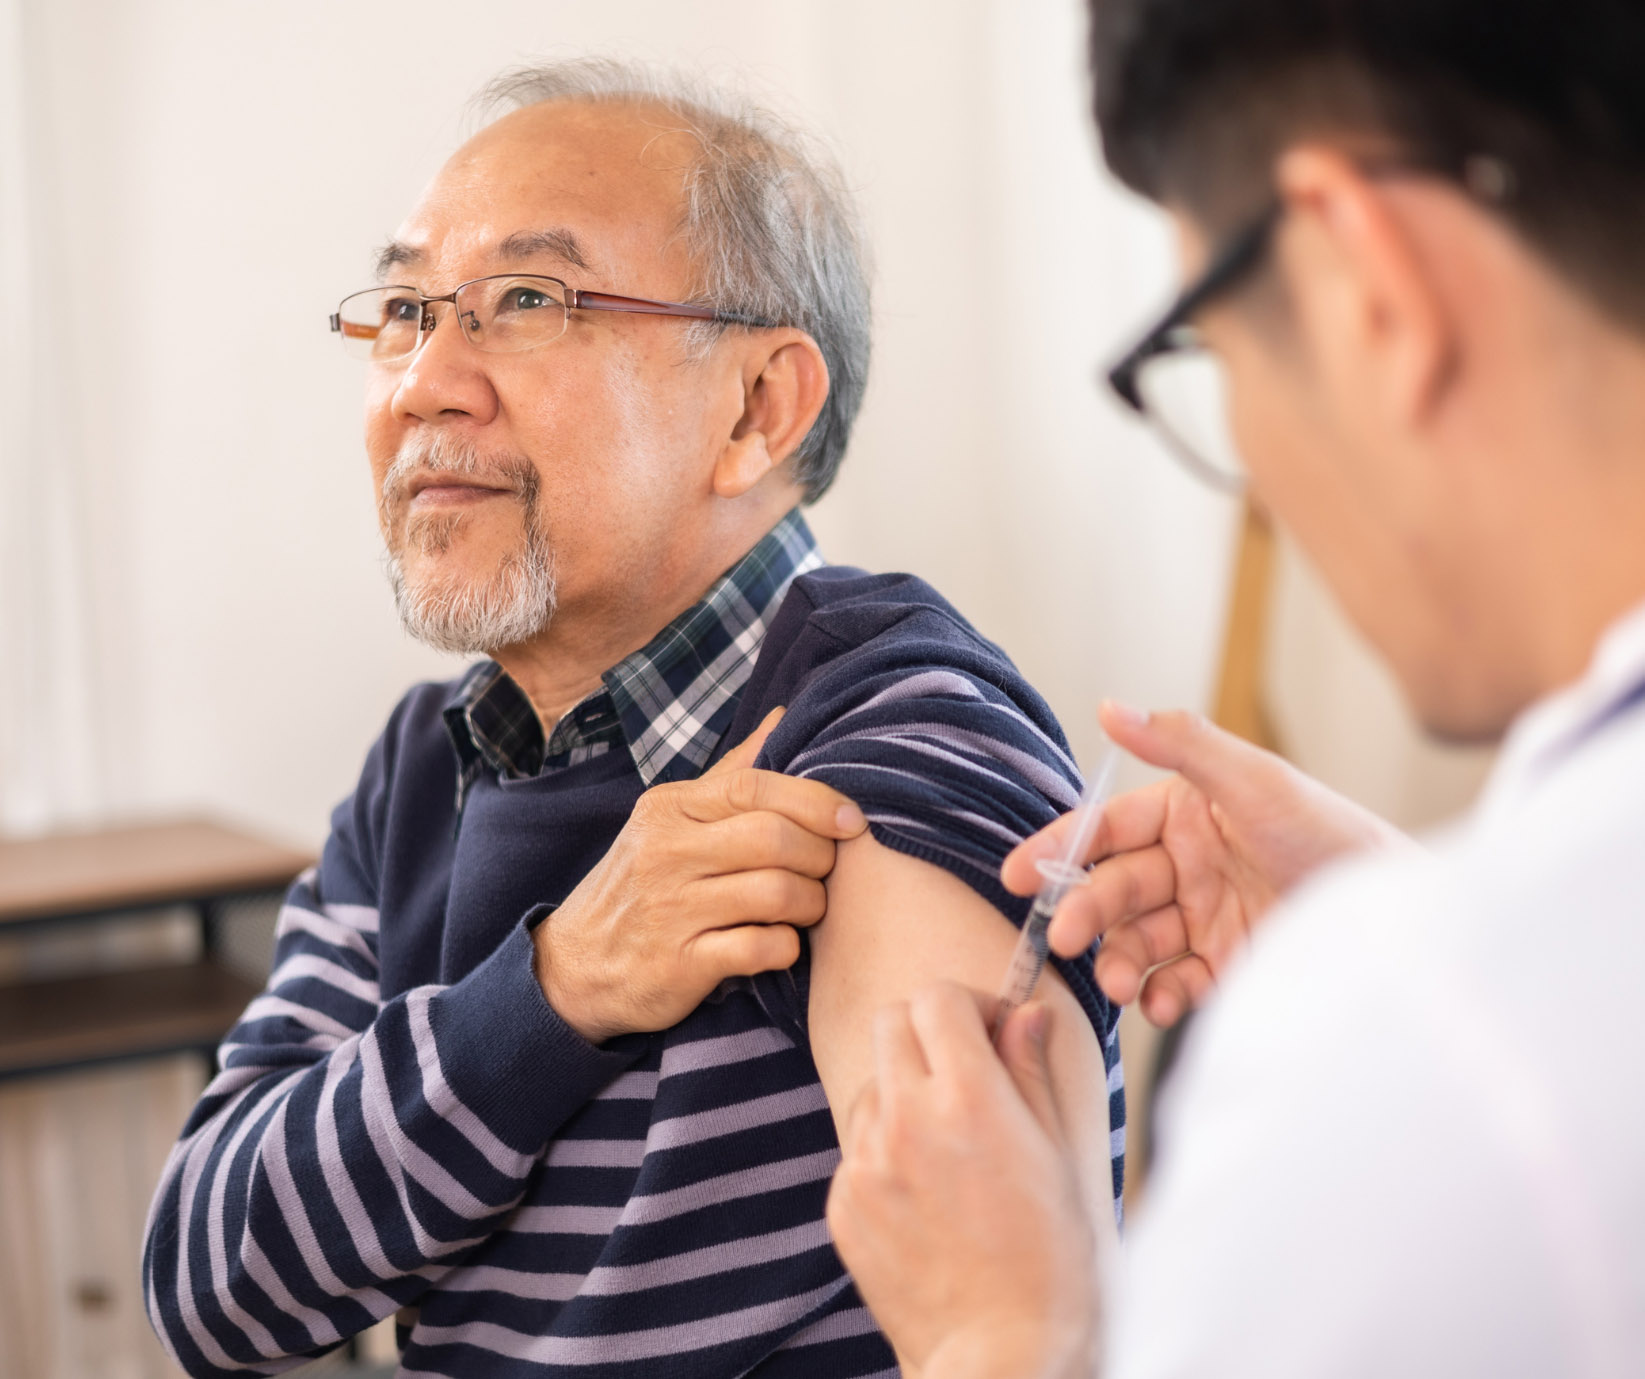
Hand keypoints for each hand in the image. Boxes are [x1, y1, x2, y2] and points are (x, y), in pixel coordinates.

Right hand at [534, 708, 866, 1042]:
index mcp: (669, 808)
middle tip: (826, 872)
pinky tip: (781, 943)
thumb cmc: (642, 885)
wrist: (575, 967)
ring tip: (808, 909)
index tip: (851, 819)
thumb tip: (784, 717)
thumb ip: (731, 773)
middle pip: (773, 839)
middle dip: (819, 856)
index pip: (754, 786)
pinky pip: (759, 949)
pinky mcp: (679, 966)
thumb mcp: (672, 820)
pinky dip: (786, 947)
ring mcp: (671, 911)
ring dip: (810, 904)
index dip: (816, 800)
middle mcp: (666, 853)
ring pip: (775, 894)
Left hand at [827, 983, 1096, 1378]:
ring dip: (902, 1092)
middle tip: (962, 1070)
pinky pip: (855, 1148)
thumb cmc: (1050, 1258)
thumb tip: (1025, 1010)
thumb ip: (1031, 1070)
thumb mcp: (1058, 1153)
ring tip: (947, 1146)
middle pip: (890, 1022)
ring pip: (870, 1085)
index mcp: (969, 1097)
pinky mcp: (842, 1203)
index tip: (989, 1032)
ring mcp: (866, 1163)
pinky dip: (884, 1152)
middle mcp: (907, 1119)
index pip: (937, 998)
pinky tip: (926, 1195)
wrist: (1002, 1354)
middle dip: (926, 1031)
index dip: (967, 1005)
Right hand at [1004, 701, 1409, 1025]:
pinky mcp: (1227, 966)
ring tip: (1116, 982)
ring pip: (1136, 940)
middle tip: (1065, 938)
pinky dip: (1160, 996)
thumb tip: (1109, 706)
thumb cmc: (1331, 833)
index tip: (1016, 875)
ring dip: (1117, 960)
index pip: (1107, 829)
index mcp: (1186, 812)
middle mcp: (1189, 864)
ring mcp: (1206, 917)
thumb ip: (1180, 744)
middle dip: (1085, 913)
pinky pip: (1175, 982)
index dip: (1059, 848)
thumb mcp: (1254, 779)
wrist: (1395, 914)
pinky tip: (1159, 1003)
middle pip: (1114, 888)